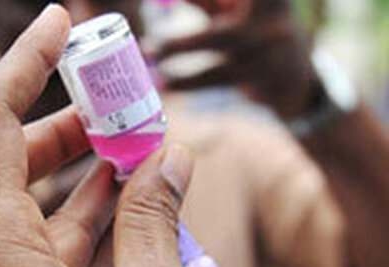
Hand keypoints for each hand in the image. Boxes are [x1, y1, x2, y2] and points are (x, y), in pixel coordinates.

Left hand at [0, 4, 209, 266]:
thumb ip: (152, 218)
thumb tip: (165, 155)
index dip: (22, 62)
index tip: (63, 21)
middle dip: (53, 124)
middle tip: (113, 98)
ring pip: (10, 213)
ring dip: (64, 175)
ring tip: (128, 142)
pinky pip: (23, 260)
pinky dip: (65, 226)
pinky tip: (117, 201)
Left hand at [158, 0, 318, 118]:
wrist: (293, 83)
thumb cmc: (255, 35)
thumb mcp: (239, 14)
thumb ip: (210, 3)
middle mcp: (271, 16)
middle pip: (227, 16)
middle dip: (198, 0)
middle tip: (155, 35)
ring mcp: (268, 46)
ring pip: (217, 40)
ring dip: (177, 46)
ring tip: (149, 52)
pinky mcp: (258, 77)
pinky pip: (216, 77)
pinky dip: (187, 81)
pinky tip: (164, 84)